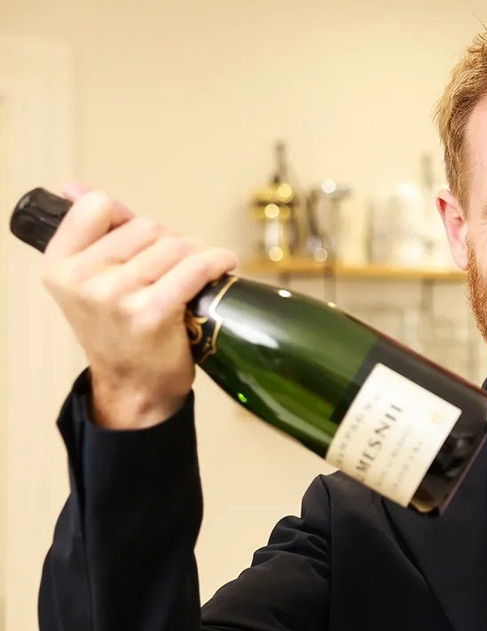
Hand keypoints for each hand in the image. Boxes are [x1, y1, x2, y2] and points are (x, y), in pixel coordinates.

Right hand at [40, 183, 238, 428]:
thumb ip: (89, 232)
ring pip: (175, 244)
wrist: (133, 385)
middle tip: (174, 268)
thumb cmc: (118, 329)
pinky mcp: (151, 313)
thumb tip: (72, 186)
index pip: (98, 206)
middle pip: (148, 226)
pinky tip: (224, 266)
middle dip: (169, 242)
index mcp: (59, 265)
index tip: (141, 239)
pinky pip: (195, 266)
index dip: (127, 217)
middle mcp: (81, 280)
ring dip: (196, 254)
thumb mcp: (90, 280)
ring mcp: (115, 296)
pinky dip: (218, 261)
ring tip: (197, 274)